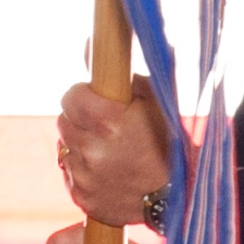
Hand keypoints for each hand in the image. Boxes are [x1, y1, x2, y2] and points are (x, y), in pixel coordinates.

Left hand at [59, 77, 172, 227]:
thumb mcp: (158, 102)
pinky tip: (108, 172)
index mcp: (109, 122)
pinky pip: (70, 174)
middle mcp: (92, 149)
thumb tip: (90, 44)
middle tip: (107, 126)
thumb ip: (125, 73)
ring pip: (66, 146)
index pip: (71, 96)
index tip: (98, 100)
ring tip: (110, 150)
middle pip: (65, 120)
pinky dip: (83, 170)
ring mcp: (85, 176)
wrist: (178, 199)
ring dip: (82, 144)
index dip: (84, 95)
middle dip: (82, 119)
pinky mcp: (81, 197)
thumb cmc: (172, 146)